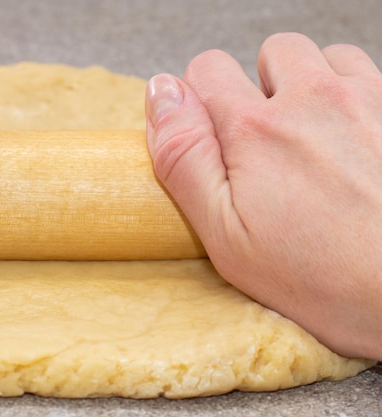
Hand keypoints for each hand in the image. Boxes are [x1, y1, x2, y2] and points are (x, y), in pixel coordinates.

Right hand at [145, 32, 381, 360]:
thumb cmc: (321, 279)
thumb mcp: (224, 235)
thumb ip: (183, 157)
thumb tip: (160, 93)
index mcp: (255, 130)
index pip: (205, 69)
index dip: (202, 103)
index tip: (217, 141)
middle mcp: (313, 99)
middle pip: (268, 54)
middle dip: (260, 90)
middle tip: (268, 146)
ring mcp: (366, 99)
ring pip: (321, 58)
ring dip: (309, 88)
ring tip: (312, 143)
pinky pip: (366, 74)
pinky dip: (350, 96)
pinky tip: (351, 142)